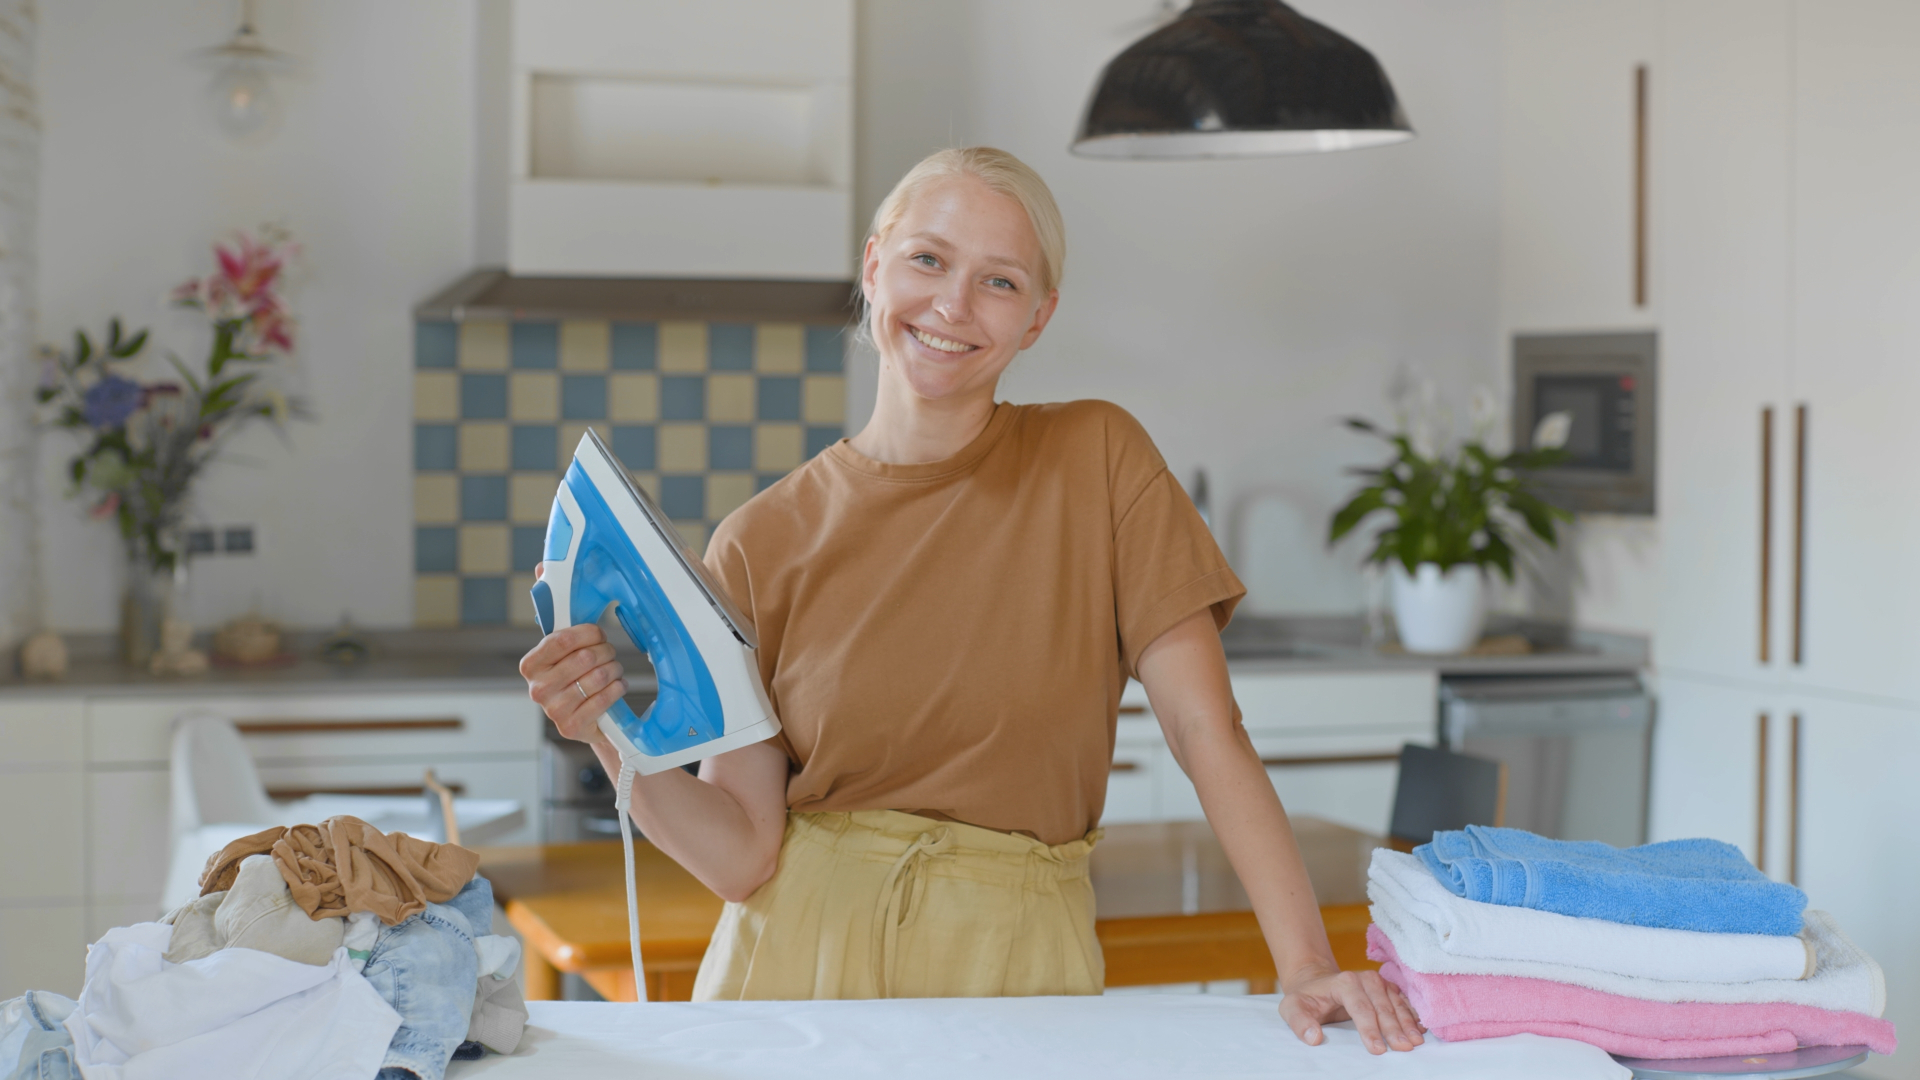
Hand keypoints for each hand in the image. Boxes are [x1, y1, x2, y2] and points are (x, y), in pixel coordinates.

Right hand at [519, 566, 626, 746]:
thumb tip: (541, 567)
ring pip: (597, 677)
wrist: (588, 720)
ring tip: (612, 672)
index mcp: (530, 664)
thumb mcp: (565, 645)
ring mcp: (553, 710)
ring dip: (613, 670)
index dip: (587, 633)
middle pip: (584, 657)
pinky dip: (617, 689)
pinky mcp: (572, 727)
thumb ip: (555, 607)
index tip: (597, 633)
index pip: (561, 639)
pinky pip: (605, 698)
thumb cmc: (576, 675)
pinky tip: (615, 687)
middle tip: (608, 654)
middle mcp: (537, 689)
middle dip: (605, 652)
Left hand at [1278, 965, 1423, 1054]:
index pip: (1360, 1007)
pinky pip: (1403, 1000)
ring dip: (1407, 1022)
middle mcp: (1364, 978)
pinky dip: (1413, 1014)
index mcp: (1343, 982)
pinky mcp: (1387, 988)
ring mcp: (1378, 982)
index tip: (1377, 1049)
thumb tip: (1313, 1037)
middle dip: (1394, 1028)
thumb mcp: (1292, 1008)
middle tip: (1404, 1048)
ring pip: (1396, 1002)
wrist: (1315, 982)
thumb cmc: (1305, 998)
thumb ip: (1300, 1022)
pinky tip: (1421, 1027)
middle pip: (1382, 1005)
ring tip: (1416, 1041)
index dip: (1369, 1028)